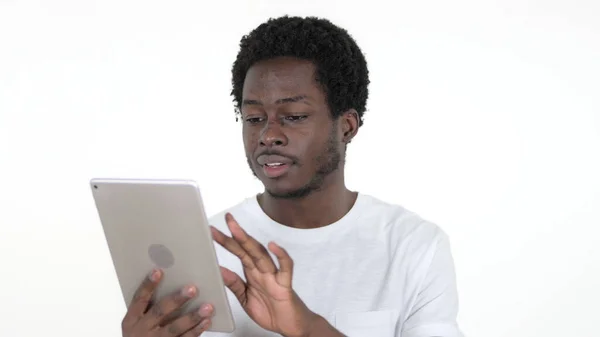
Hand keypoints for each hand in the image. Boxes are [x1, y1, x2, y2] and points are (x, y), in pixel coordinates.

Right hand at [121, 269, 214, 336]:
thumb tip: (170, 280)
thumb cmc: (140, 333)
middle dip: (176, 300)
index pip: (140, 299)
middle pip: (160, 312)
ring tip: (207, 307)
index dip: (148, 285)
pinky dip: (196, 330)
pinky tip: (206, 321)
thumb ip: (149, 304)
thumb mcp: (137, 320)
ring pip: (175, 328)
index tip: (158, 271)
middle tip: (192, 289)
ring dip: (192, 317)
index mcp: (132, 319)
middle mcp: (143, 329)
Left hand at [210, 213, 318, 336]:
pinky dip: (281, 256)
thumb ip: (234, 284)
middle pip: (248, 249)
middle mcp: (262, 270)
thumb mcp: (245, 298)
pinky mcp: (285, 285)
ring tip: (237, 231)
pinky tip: (273, 246)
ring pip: (261, 255)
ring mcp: (274, 276)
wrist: (290, 325)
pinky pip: (285, 268)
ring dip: (249, 242)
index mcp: (252, 272)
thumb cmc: (270, 310)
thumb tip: (219, 270)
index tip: (214, 229)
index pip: (239, 252)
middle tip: (227, 219)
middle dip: (236, 234)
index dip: (227, 240)